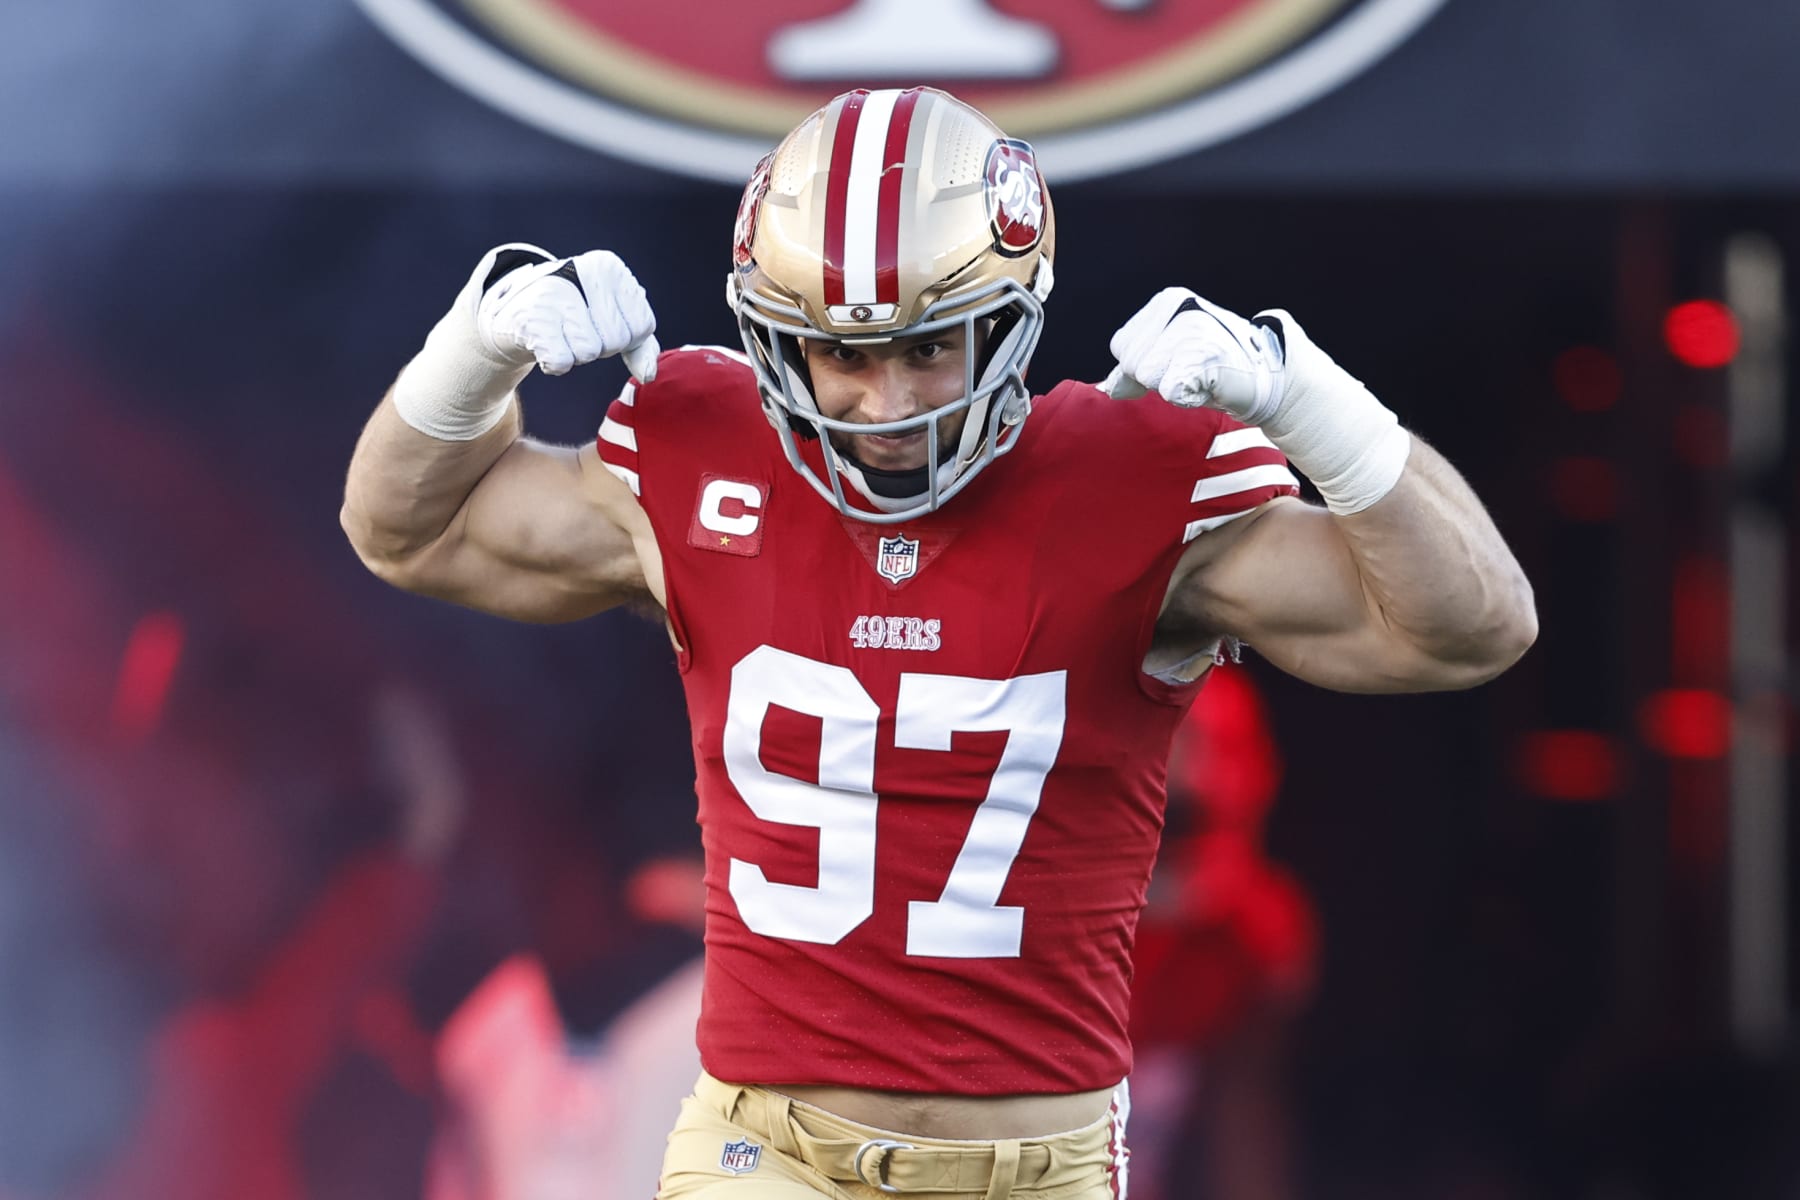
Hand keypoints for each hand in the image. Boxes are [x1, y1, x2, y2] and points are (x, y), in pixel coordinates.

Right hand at [473, 244, 660, 381]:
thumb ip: (641, 345)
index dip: (624, 338)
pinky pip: (562, 362)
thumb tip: (648, 375)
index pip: (642, 326)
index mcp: (609, 268)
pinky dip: (554, 363)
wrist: (514, 311)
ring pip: (590, 352)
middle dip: (599, 345)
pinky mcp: (530, 318)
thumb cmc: (573, 315)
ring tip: (559, 332)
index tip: (598, 321)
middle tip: (574, 327)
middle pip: (616, 340)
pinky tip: (543, 343)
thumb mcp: (613, 319)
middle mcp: (583, 271)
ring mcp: (554, 292)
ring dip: (575, 354)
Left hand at [1099, 287, 1283, 424]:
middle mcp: (1179, 308)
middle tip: (1193, 370)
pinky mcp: (1203, 354)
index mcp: (1166, 301)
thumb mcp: (1169, 356)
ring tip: (1201, 376)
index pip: (1121, 346)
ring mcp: (1192, 329)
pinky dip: (1187, 398)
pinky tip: (1209, 385)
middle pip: (1132, 363)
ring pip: (1148, 377)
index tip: (1178, 361)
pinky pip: (1169, 391)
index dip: (1144, 366)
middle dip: (1157, 378)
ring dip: (1173, 387)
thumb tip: (1107, 388)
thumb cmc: (1215, 368)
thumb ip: (1134, 368)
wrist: (1267, 376)